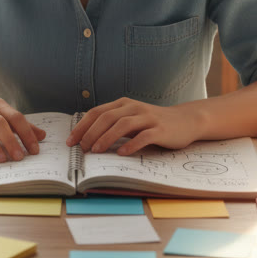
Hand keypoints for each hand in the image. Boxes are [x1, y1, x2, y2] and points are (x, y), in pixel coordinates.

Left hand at [67, 98, 200, 155]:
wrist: (186, 121)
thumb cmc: (153, 123)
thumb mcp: (131, 120)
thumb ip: (114, 125)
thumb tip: (88, 139)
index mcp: (123, 104)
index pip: (97, 112)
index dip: (82, 126)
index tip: (71, 141)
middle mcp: (134, 107)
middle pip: (107, 117)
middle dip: (90, 133)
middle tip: (81, 148)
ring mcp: (148, 117)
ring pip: (123, 125)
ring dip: (106, 138)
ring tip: (96, 150)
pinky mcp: (161, 129)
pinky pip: (144, 136)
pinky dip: (131, 145)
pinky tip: (122, 153)